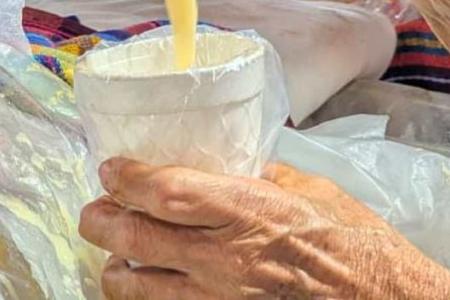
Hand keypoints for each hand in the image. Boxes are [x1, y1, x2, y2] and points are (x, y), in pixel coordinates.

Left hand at [79, 159, 449, 299]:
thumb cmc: (356, 243)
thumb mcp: (312, 190)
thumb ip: (264, 176)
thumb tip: (234, 162)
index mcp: (248, 211)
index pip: (167, 191)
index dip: (128, 178)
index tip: (111, 168)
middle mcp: (225, 258)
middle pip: (138, 237)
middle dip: (102, 220)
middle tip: (93, 209)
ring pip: (140, 287)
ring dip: (116, 268)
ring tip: (114, 255)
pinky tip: (149, 288)